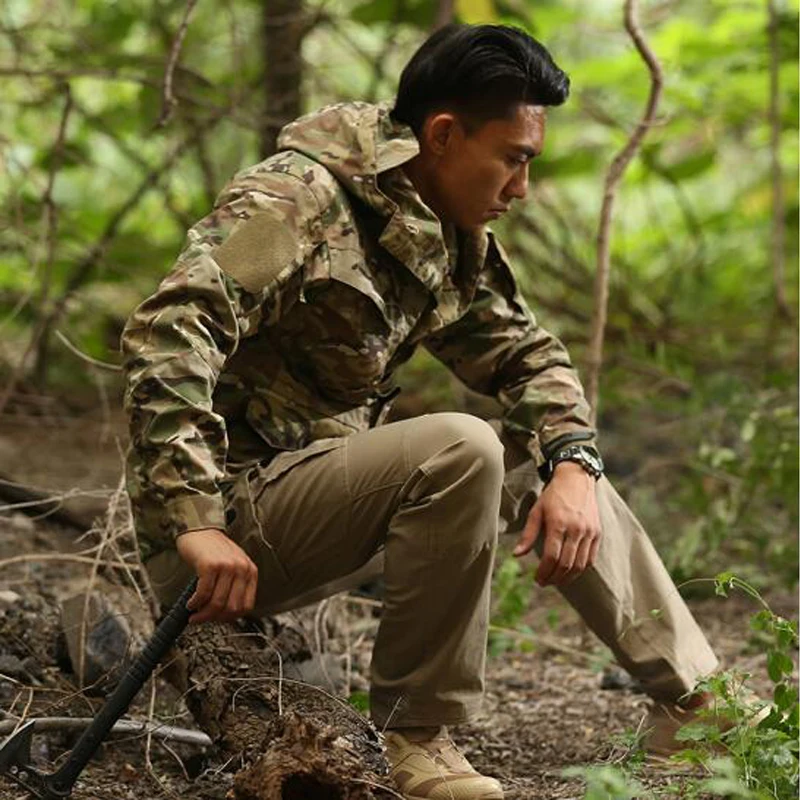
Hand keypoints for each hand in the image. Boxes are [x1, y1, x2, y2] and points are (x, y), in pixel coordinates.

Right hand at [176, 528, 257, 622]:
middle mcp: (242, 568)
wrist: (199, 529)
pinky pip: (203, 594)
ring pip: (217, 603)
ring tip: (194, 614)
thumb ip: (235, 585)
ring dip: (203, 614)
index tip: (218, 619)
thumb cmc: (213, 549)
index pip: (247, 605)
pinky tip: (190, 603)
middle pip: (232, 608)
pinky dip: (195, 603)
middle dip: (215, 618)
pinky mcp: (210, 565)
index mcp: (250, 571)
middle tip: (203, 619)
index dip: (230, 617)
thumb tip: (226, 613)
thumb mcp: (233, 565)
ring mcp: (227, 566)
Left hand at [512, 462, 600, 586]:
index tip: (537, 579)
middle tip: (544, 582)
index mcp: (558, 523)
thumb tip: (516, 555)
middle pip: (566, 564)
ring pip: (580, 565)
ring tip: (556, 580)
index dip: (544, 572)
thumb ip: (528, 535)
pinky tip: (570, 571)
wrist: (577, 479)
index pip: (552, 556)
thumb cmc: (552, 495)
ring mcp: (589, 532)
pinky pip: (590, 558)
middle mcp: (576, 529)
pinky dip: (580, 569)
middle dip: (554, 578)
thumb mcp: (536, 511)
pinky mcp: (597, 533)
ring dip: (567, 577)